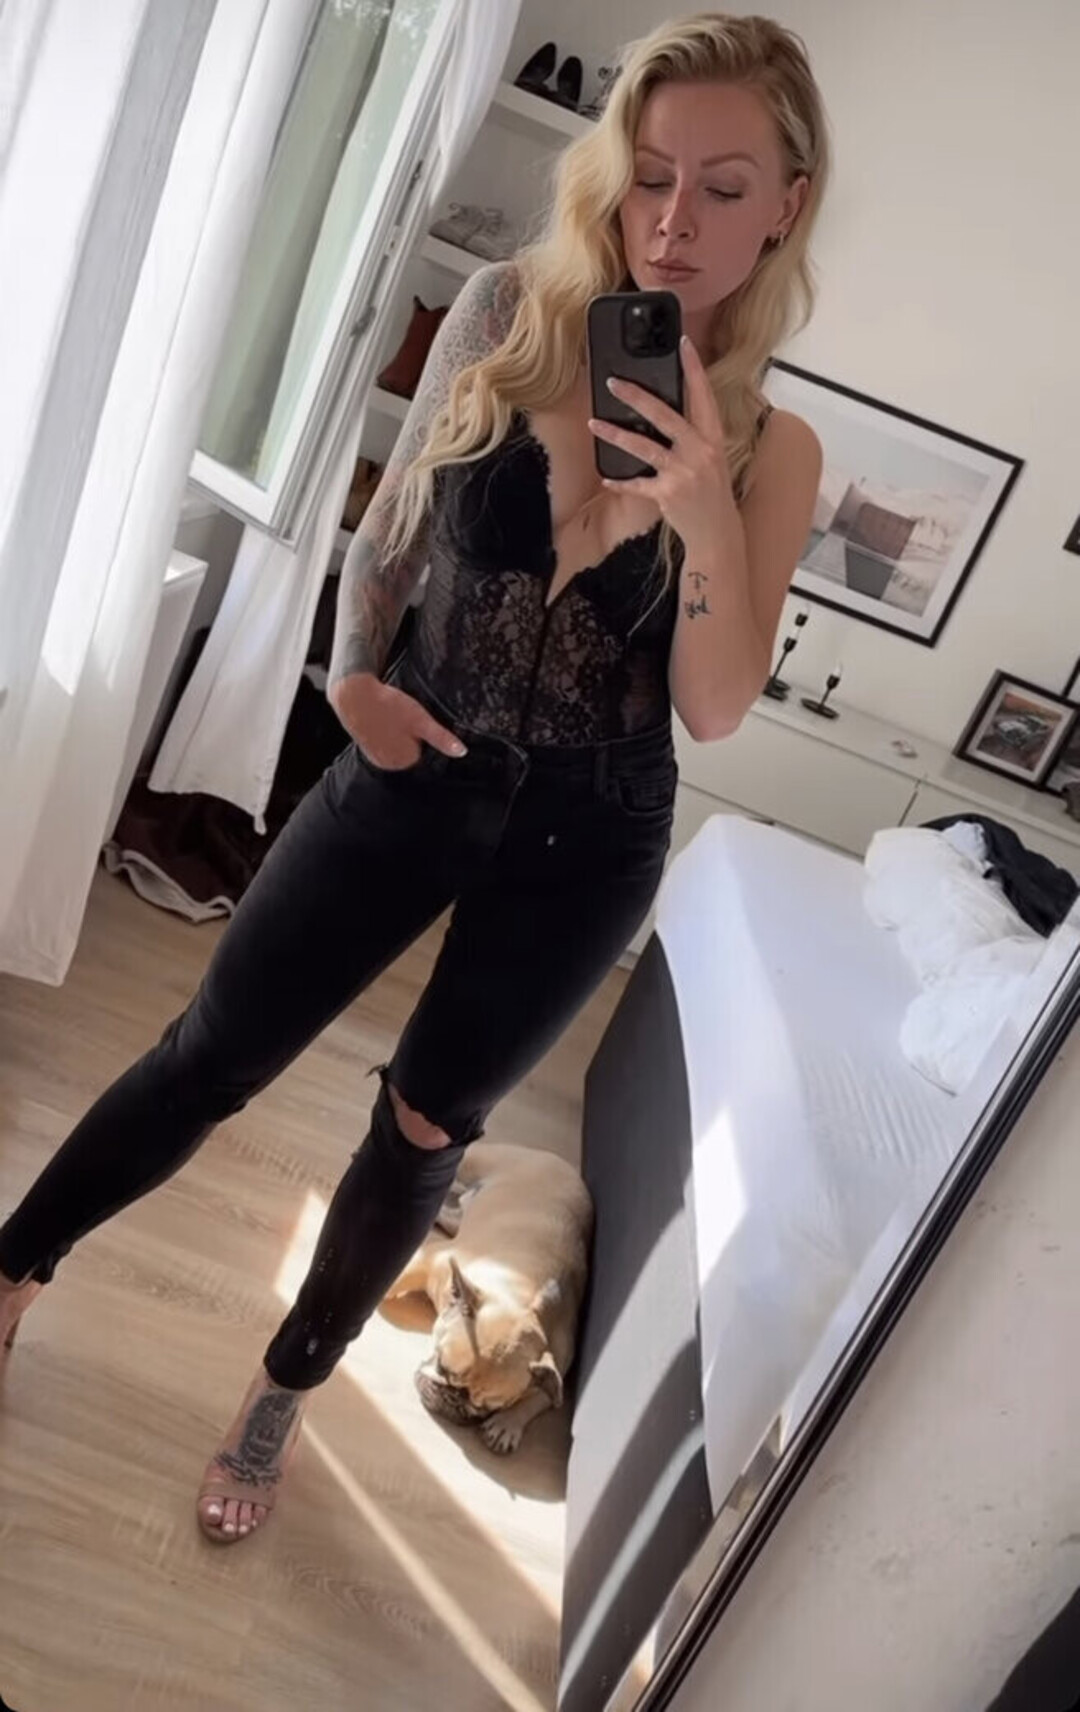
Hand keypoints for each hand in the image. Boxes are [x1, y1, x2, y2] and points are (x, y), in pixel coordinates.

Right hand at [329, 672, 465, 770]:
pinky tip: (380, 721)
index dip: (422, 732)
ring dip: (396, 733)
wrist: (354, 696)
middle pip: (410, 750)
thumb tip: (461, 753)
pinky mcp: (366, 749)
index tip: (414, 720)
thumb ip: (441, 738)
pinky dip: (384, 733)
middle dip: (409, 735)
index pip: (425, 749)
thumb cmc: (389, 707)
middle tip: (401, 717)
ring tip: (390, 718)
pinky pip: (383, 743)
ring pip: (397, 745)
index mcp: (406, 760)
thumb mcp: (420, 721)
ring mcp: (376, 758)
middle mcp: (390, 765)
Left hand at [587, 336, 735, 553]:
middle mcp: (700, 451)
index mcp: (713, 438)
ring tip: (594, 423)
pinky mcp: (668, 494)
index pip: (704, 396)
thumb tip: (663, 414)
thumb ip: (694, 436)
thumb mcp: (712, 459)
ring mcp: (683, 473)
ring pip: (645, 447)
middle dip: (638, 397)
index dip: (694, 369)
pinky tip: (607, 478)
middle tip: (614, 383)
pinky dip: (621, 482)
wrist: (717, 532)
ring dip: (616, 434)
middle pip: (666, 416)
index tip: (683, 344)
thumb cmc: (712, 493)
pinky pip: (637, 484)